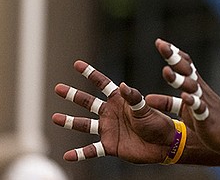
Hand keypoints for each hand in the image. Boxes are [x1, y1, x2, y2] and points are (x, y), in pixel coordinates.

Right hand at [52, 60, 181, 162]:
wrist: (163, 144)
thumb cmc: (157, 122)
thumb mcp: (145, 108)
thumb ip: (134, 97)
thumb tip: (124, 85)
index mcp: (119, 100)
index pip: (102, 84)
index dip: (90, 73)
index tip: (77, 64)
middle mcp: (110, 113)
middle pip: (87, 102)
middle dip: (73, 95)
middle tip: (58, 88)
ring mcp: (108, 129)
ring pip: (84, 124)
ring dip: (70, 121)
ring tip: (55, 117)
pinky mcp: (109, 146)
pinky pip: (91, 150)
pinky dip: (79, 153)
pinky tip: (67, 155)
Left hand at [152, 38, 219, 154]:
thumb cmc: (208, 117)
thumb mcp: (185, 110)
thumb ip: (167, 103)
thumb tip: (147, 99)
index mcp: (194, 85)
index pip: (185, 64)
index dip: (173, 53)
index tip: (160, 42)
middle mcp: (199, 89)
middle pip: (187, 69)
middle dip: (174, 57)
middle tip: (161, 45)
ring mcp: (204, 101)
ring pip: (192, 86)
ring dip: (179, 79)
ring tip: (166, 71)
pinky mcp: (207, 116)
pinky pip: (200, 107)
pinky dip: (193, 102)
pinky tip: (185, 97)